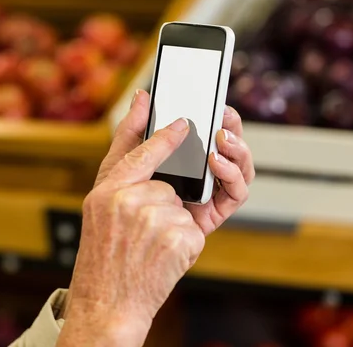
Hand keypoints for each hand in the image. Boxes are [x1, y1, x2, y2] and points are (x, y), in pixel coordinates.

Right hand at [58, 90, 253, 346]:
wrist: (107, 305)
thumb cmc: (102, 256)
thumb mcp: (99, 206)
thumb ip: (123, 159)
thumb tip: (142, 104)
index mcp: (107, 190)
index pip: (141, 150)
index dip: (164, 135)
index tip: (183, 122)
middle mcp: (129, 200)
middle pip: (166, 185)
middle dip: (161, 205)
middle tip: (140, 231)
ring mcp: (156, 219)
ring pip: (181, 207)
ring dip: (172, 226)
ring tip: (147, 248)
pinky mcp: (181, 238)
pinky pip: (194, 228)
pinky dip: (184, 244)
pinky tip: (161, 258)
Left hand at [95, 89, 253, 234]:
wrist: (117, 255)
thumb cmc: (114, 212)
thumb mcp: (119, 164)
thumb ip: (133, 130)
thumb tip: (142, 96)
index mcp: (180, 161)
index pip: (206, 134)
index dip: (216, 117)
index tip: (217, 102)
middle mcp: (198, 177)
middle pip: (228, 148)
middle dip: (233, 128)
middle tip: (224, 115)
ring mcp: (208, 196)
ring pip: (239, 168)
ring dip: (237, 150)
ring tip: (221, 138)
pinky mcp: (213, 216)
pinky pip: (235, 194)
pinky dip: (232, 175)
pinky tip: (217, 163)